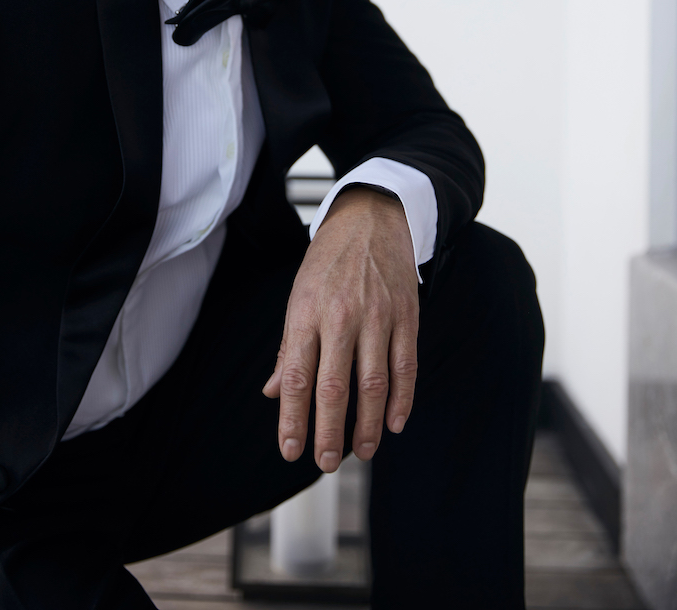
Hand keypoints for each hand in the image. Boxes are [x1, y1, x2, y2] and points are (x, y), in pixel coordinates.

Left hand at [262, 187, 418, 472]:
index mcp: (306, 313)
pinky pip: (405, 365)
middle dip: (329, 432)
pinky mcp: (406, 315)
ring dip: (369, 425)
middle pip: (334, 387)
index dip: (293, 419)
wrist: (371, 217)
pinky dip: (402, 399)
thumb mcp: (298, 296)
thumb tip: (273, 393)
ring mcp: (378, 316)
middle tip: (326, 463)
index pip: (297, 378)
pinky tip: (395, 423)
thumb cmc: (328, 262)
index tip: (291, 450)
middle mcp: (341, 316)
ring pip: (374, 383)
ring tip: (362, 452)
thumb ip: (290, 348)